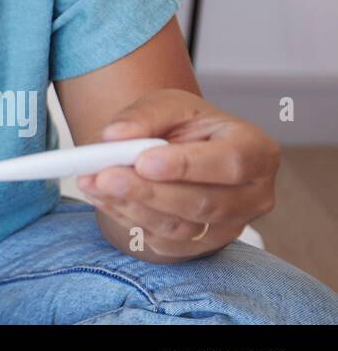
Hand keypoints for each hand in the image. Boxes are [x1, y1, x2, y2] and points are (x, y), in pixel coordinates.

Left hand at [76, 88, 280, 259]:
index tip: (142, 161)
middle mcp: (253, 196)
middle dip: (148, 191)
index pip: (230, 163)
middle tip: (104, 175)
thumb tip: (114, 135)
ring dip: (131, 207)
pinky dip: (127, 219)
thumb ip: (144, 115)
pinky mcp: (203, 246)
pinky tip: (102, 197)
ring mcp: (231, 227)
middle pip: (204, 203)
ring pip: (182, 228)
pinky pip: (164, 241)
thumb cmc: (186, 126)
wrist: (182, 152)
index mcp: (257, 151)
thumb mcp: (170, 105)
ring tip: (93, 183)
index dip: (186, 165)